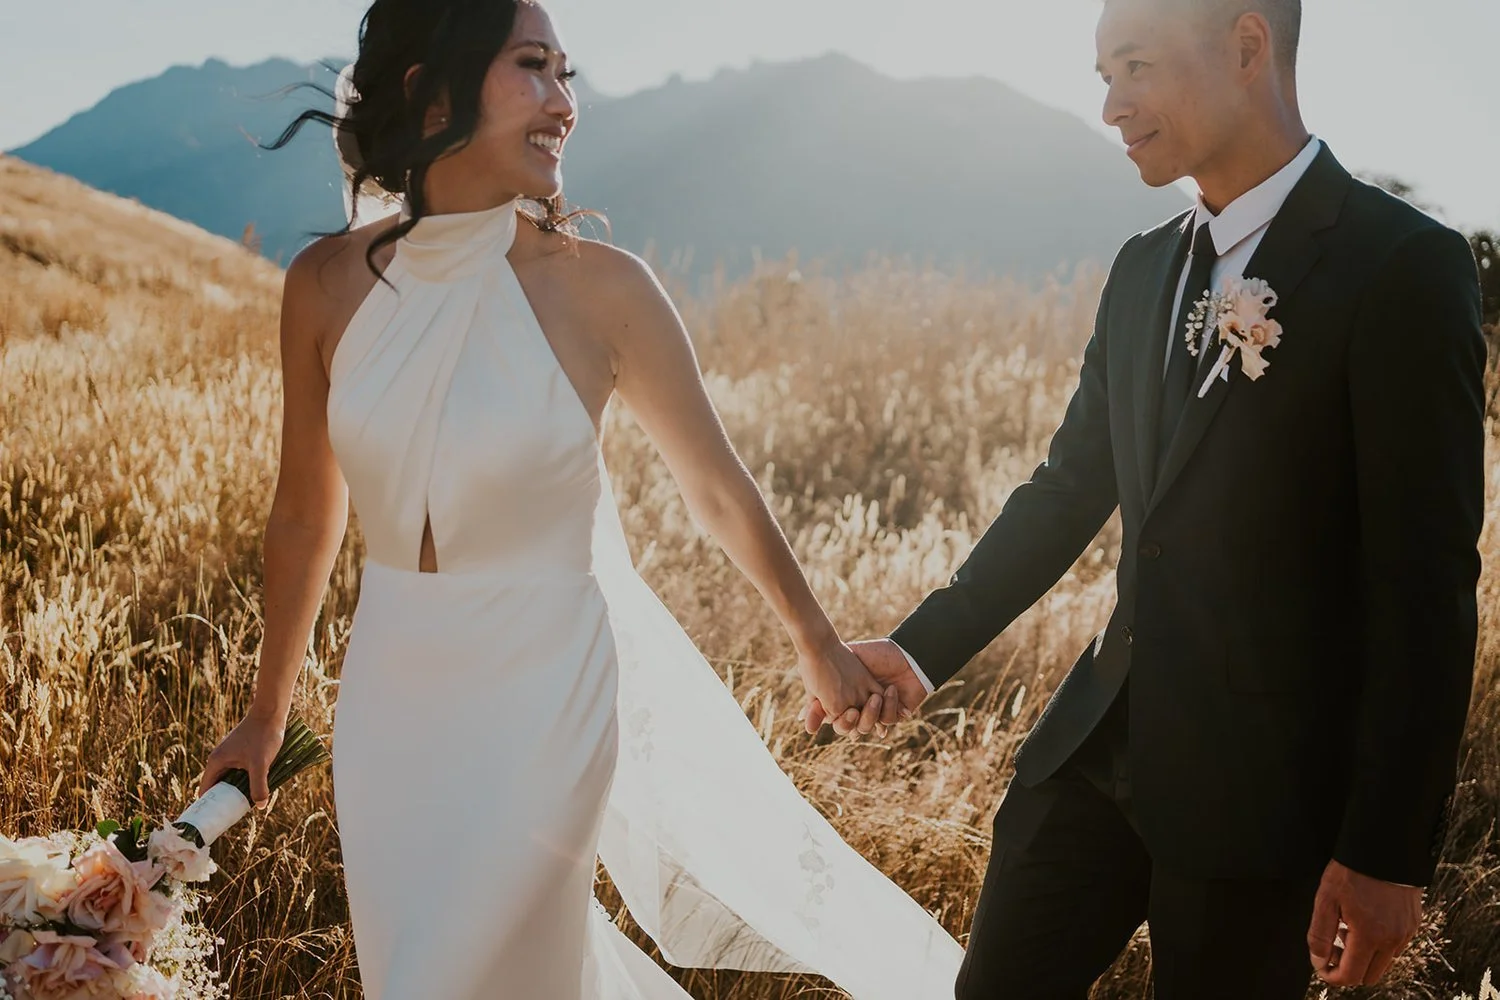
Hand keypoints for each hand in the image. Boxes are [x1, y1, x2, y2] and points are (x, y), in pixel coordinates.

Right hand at [197, 709, 286, 807]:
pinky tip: (258, 787)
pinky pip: (239, 772)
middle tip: (236, 815)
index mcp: (216, 762)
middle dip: (226, 800)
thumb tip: (260, 806)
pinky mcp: (242, 752)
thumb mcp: (260, 763)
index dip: (210, 806)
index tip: (217, 820)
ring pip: (231, 780)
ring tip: (248, 805)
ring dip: (238, 790)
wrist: (271, 712)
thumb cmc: (263, 736)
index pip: (206, 791)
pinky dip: (246, 780)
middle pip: (218, 787)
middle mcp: (220, 759)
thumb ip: (259, 786)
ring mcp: (230, 755)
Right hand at [801, 638, 929, 735]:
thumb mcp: (843, 669)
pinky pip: (888, 719)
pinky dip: (890, 708)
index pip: (837, 718)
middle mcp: (860, 706)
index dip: (835, 719)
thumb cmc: (872, 654)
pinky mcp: (894, 711)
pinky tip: (891, 691)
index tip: (834, 712)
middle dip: (851, 722)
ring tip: (875, 698)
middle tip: (853, 710)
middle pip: (852, 727)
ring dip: (871, 714)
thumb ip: (821, 692)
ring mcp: (877, 710)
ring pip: (868, 726)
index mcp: (846, 697)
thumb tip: (800, 718)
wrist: (901, 651)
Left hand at [1307, 859, 1423, 986]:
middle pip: (1369, 976)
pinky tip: (1364, 921)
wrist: (1385, 848)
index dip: (1332, 976)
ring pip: (1382, 962)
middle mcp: (1392, 940)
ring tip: (1347, 927)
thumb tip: (1319, 960)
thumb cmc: (1353, 870)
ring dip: (1363, 956)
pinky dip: (1377, 944)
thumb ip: (1320, 934)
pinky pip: (1394, 947)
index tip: (1321, 965)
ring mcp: (1406, 933)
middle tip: (1333, 945)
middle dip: (1347, 968)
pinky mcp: (1413, 924)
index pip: (1351, 976)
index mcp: (1370, 936)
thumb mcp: (1326, 899)